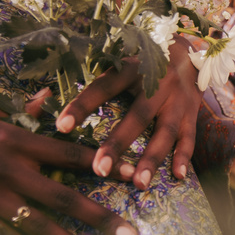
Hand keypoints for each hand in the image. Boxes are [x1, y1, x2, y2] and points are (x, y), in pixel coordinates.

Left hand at [55, 42, 203, 188]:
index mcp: (132, 68)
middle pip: (137, 116)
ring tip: (138, 183)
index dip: (83, 106)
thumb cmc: (143, 62)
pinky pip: (190, 137)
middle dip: (118, 144)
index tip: (61, 127)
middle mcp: (157, 83)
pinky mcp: (192, 112)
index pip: (104, 87)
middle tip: (99, 170)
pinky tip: (177, 176)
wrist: (188, 51)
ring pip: (165, 131)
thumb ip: (92, 81)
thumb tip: (42, 100)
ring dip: (152, 158)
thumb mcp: (120, 61)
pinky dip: (184, 157)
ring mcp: (178, 99)